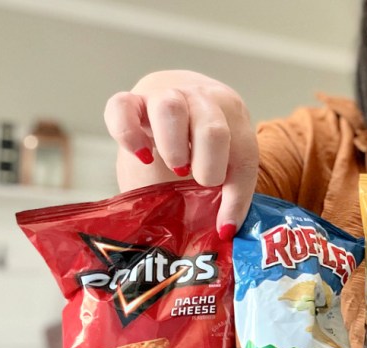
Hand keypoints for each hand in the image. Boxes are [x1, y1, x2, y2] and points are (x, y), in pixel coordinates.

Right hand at [104, 70, 257, 236]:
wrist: (174, 103)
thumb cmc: (199, 146)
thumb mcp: (220, 163)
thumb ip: (224, 194)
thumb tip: (225, 234)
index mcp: (233, 117)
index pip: (244, 154)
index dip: (237, 196)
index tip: (224, 225)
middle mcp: (202, 99)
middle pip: (212, 128)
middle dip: (207, 165)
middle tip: (196, 180)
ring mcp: (165, 95)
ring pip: (170, 108)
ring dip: (174, 146)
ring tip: (176, 167)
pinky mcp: (132, 100)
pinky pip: (122, 107)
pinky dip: (129, 134)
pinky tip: (142, 155)